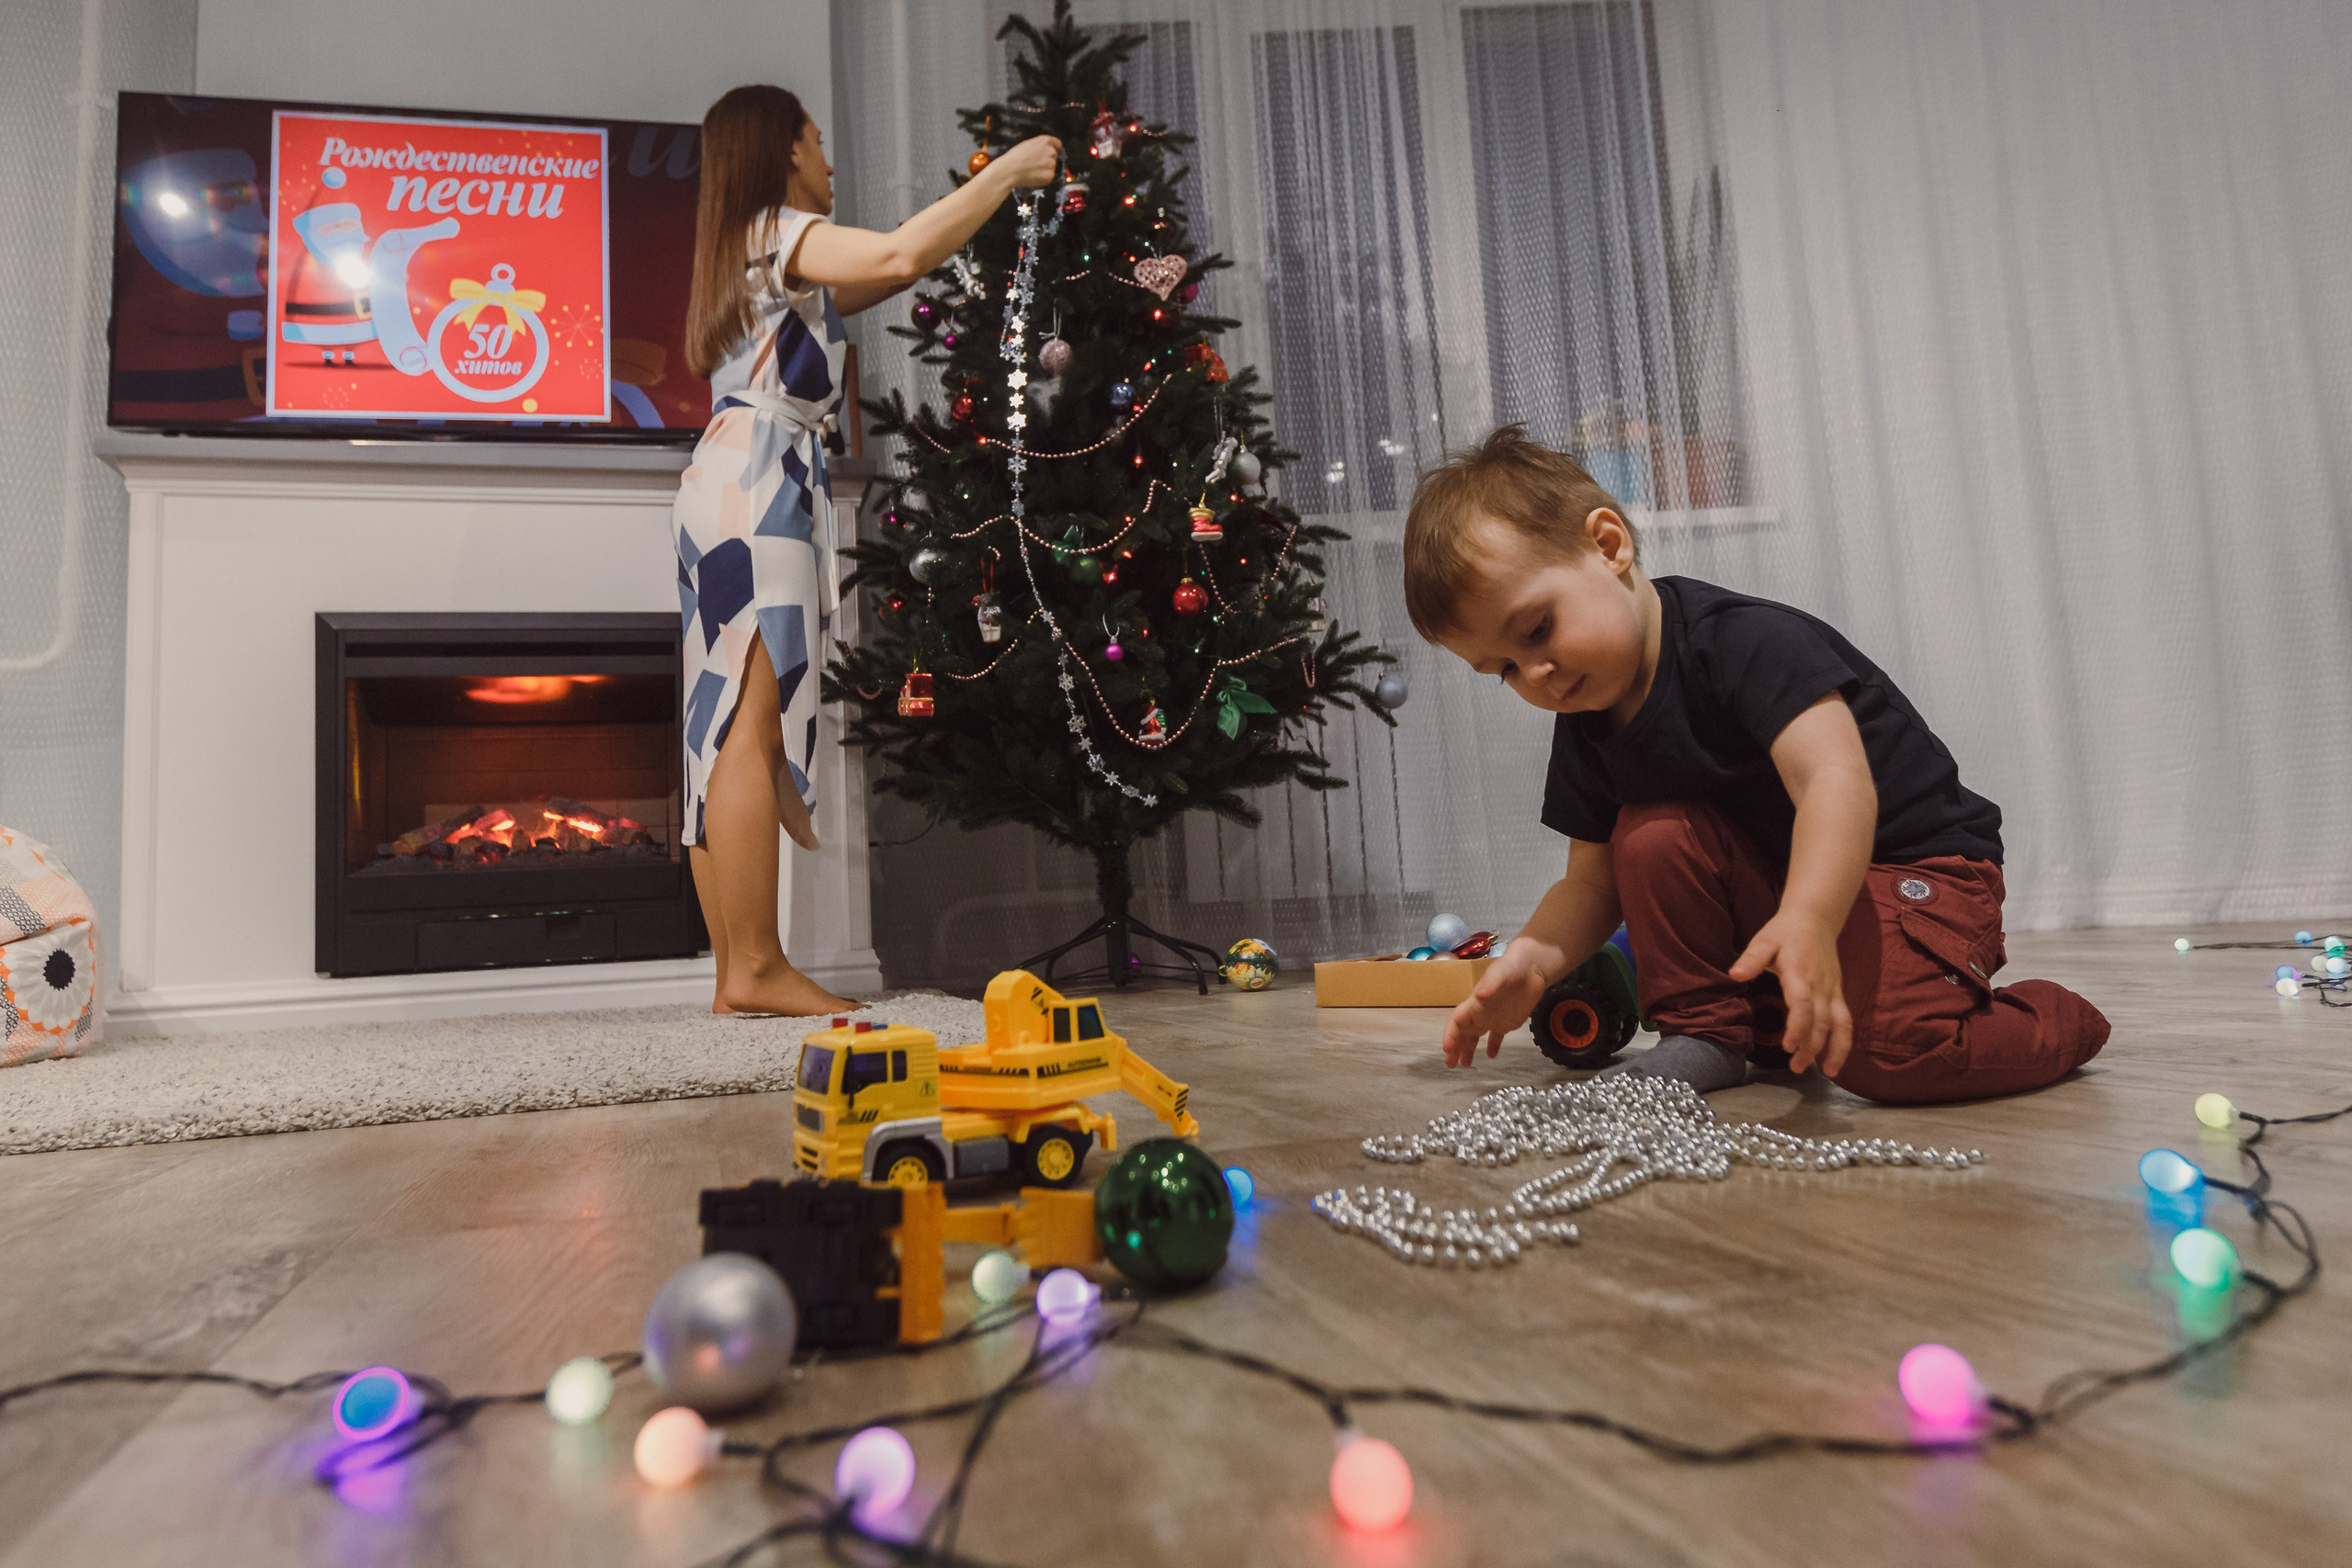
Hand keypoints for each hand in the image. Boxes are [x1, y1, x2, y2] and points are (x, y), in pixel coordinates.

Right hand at [992, 136, 1062, 188]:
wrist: (1010, 170)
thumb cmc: (1015, 157)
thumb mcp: (1028, 144)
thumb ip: (1039, 146)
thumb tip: (1044, 150)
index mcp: (1045, 141)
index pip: (1057, 144)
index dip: (1054, 148)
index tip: (1051, 153)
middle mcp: (1051, 151)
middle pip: (1054, 156)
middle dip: (1047, 160)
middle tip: (1035, 164)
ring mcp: (1051, 164)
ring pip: (1052, 167)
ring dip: (1045, 169)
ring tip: (1032, 171)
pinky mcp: (1050, 175)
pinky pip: (1048, 177)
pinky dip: (1043, 178)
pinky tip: (1033, 176)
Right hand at [1440, 941, 1548, 1067]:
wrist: (1531, 967)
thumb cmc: (1512, 967)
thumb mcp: (1500, 974)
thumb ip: (1490, 984)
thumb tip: (1479, 995)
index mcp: (1475, 1003)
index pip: (1457, 1021)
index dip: (1451, 1034)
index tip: (1447, 1049)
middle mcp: (1480, 1013)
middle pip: (1463, 1032)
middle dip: (1455, 1047)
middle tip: (1450, 1064)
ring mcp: (1492, 1018)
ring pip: (1475, 1037)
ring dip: (1468, 1050)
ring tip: (1464, 1065)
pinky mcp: (1506, 1021)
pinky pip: (1496, 1037)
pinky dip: (1493, 1046)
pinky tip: (1490, 1056)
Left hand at [1729, 911, 1852, 1075]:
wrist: (1816, 919)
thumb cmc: (1785, 932)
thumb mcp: (1764, 940)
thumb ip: (1751, 959)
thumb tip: (1735, 974)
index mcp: (1800, 972)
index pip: (1803, 1003)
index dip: (1798, 1026)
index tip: (1788, 1046)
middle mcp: (1820, 985)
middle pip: (1821, 1020)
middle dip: (1811, 1046)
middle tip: (1795, 1066)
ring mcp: (1832, 990)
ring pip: (1839, 1023)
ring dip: (1834, 1049)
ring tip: (1825, 1072)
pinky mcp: (1838, 994)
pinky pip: (1845, 1020)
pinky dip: (1844, 1042)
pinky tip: (1835, 1062)